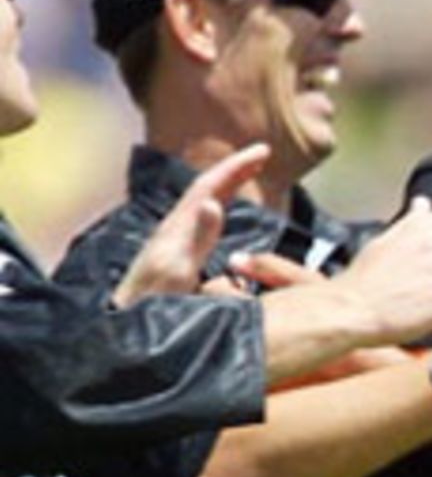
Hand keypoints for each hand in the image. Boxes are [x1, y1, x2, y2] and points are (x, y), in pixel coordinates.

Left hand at [113, 143, 269, 306]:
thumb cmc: (151, 303)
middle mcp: (173, 229)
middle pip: (207, 188)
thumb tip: (215, 202)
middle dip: (234, 169)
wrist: (124, 326)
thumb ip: (198, 237)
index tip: (262, 150)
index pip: (210, 186)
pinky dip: (218, 206)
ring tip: (246, 176)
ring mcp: (172, 242)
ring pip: (202, 202)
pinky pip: (201, 220)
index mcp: (177, 226)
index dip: (236, 166)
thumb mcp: (179, 270)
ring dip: (227, 185)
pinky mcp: (173, 256)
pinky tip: (222, 215)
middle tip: (261, 155)